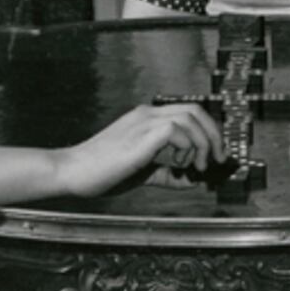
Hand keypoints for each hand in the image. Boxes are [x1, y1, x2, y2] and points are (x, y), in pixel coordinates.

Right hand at [55, 103, 224, 197]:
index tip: (217, 154)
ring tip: (199, 166)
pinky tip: (179, 163)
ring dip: (202, 143)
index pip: (189, 112)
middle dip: (214, 135)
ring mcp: (142, 123)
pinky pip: (174, 130)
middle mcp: (147, 115)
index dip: (208, 131)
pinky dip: (185, 147)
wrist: (71, 172)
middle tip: (218, 159)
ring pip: (190, 118)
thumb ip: (167, 173)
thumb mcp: (143, 172)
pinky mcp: (139, 137)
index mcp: (147, 119)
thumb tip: (192, 180)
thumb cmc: (101, 172)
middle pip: (196, 110)